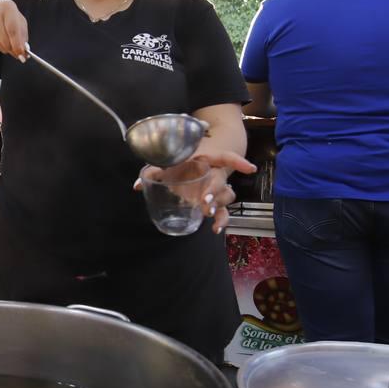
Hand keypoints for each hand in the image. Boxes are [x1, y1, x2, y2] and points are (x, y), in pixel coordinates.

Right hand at [0, 0, 29, 59]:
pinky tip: (0, 39)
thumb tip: (25, 49)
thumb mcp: (16, 17)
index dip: (17, 43)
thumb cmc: (3, 14)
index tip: (22, 52)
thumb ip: (22, 32)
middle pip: (6, 39)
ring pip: (0, 44)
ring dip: (7, 49)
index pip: (13, 29)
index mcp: (8, 7)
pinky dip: (0, 46)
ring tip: (10, 44)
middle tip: (19, 55)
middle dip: (13, 49)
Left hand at [134, 149, 255, 234]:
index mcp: (206, 159)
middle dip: (213, 191)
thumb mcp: (169, 163)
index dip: (238, 162)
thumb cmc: (182, 161)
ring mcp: (217, 189)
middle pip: (221, 181)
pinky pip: (223, 212)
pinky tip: (215, 230)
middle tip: (203, 202)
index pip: (226, 158)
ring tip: (208, 214)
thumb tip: (137, 185)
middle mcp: (215, 174)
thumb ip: (153, 171)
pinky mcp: (215, 203)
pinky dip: (220, 221)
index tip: (251, 168)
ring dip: (217, 205)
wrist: (194, 163)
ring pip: (226, 197)